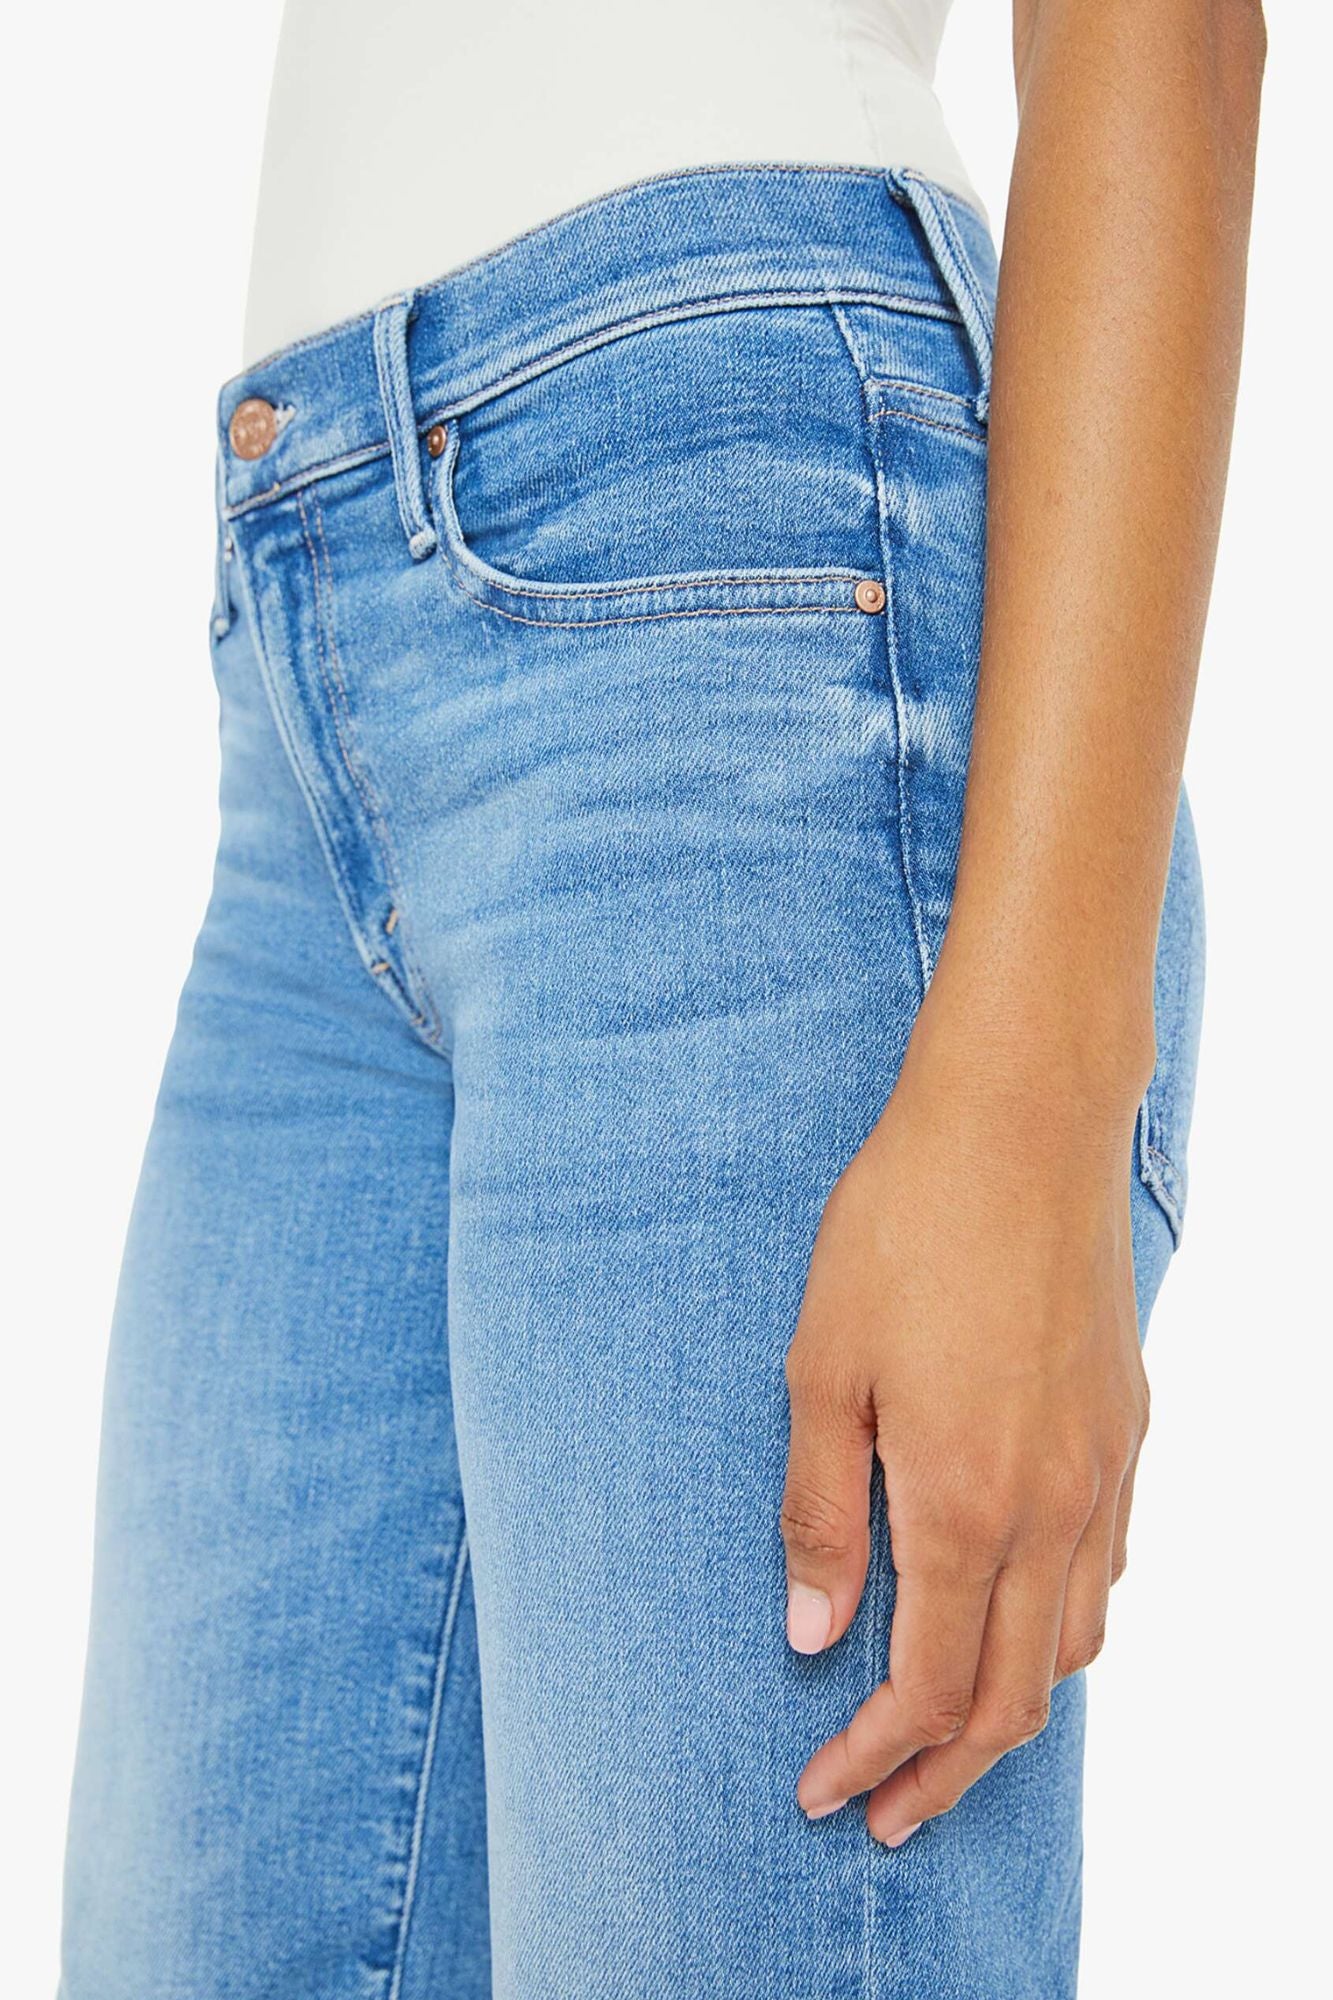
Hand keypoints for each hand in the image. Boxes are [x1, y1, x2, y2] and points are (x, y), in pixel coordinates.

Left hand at [781, 998, 1150, 1844]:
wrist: (1021, 1122)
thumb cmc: (903, 1229)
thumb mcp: (822, 1367)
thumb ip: (820, 1512)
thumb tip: (811, 1635)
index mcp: (962, 1502)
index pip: (926, 1688)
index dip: (871, 1757)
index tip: (821, 1790)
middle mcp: (1050, 1507)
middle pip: (1012, 1697)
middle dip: (943, 1772)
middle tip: (883, 1810)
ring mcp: (1102, 1470)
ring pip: (1073, 1643)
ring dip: (1008, 1709)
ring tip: (945, 1733)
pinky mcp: (1126, 1427)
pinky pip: (1107, 1567)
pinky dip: (1059, 1627)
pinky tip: (1016, 1612)